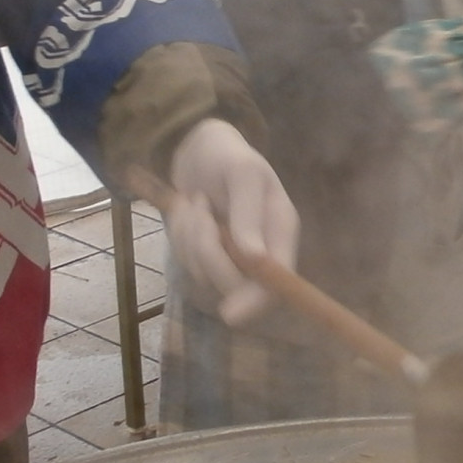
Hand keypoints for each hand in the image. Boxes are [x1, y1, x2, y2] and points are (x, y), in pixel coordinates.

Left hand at [165, 117, 300, 325]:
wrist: (199, 150)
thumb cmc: (229, 156)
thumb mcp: (243, 174)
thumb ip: (248, 214)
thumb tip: (256, 259)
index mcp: (281, 232)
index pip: (279, 283)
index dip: (257, 302)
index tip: (231, 313)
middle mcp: (262, 252)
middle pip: (236, 287)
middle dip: (208, 252)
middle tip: (200, 211)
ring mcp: (232, 257)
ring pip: (205, 273)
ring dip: (191, 236)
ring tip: (196, 202)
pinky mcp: (205, 255)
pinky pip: (186, 262)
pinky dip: (180, 235)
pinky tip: (189, 210)